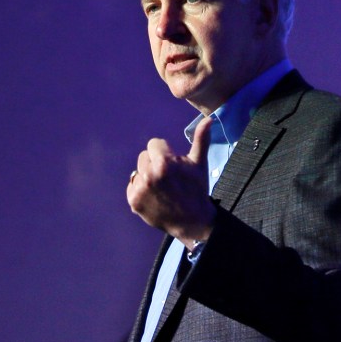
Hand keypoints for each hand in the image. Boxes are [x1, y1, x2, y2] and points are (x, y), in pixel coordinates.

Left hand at [126, 117, 215, 244]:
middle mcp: (149, 174)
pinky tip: (154, 197)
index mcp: (164, 162)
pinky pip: (132, 185)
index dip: (165, 153)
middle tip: (168, 178)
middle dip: (155, 164)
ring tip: (161, 188)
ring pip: (137, 171)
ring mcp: (140, 188)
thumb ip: (201, 140)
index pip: (154, 144)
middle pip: (144, 156)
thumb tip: (208, 119)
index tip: (174, 166)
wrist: (192, 221)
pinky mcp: (133, 201)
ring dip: (147, 176)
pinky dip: (140, 190)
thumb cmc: (196, 189)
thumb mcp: (199, 164)